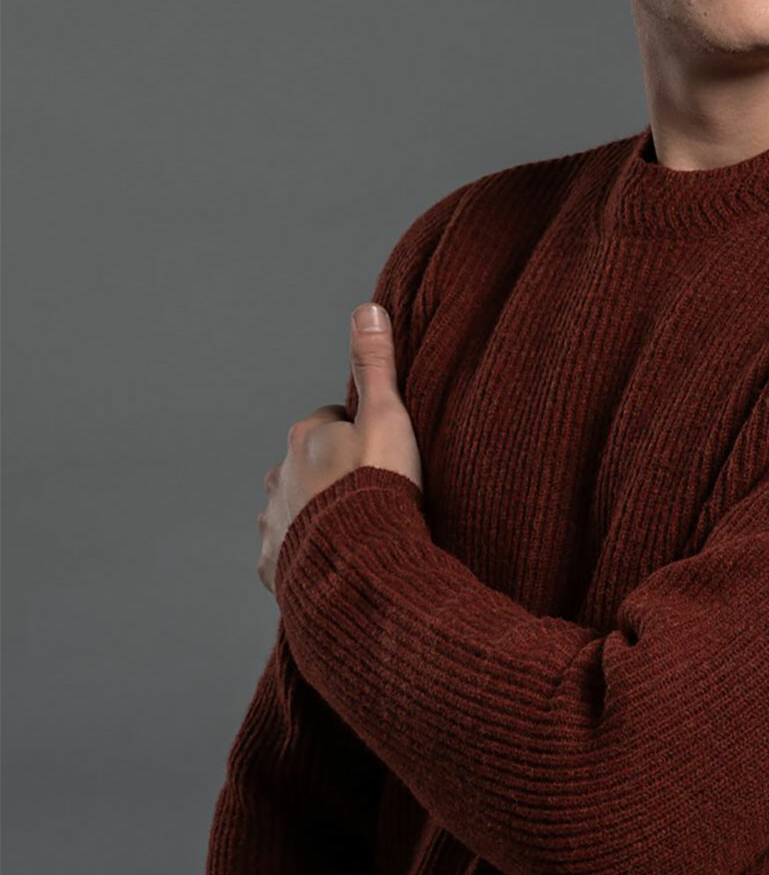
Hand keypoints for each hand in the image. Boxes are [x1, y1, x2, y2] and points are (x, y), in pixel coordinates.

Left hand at [258, 301, 422, 595]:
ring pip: (294, 510)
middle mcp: (279, 477)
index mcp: (305, 437)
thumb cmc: (378, 488)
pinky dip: (304, 557)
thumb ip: (376, 365)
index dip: (358, 435)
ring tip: (354, 532)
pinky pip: (287, 556)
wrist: (360, 562)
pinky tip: (333, 562)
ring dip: (316, 516)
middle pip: (306, 467)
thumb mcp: (387, 417)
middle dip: (331, 476)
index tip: (381, 455)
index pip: (330, 423)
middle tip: (371, 494)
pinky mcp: (274, 565)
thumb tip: (366, 308)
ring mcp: (274, 523)